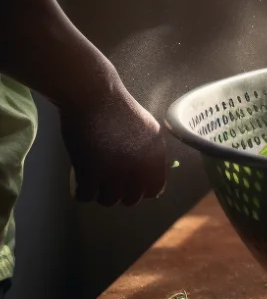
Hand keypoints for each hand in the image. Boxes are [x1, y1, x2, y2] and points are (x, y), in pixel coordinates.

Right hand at [61, 83, 166, 205]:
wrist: (95, 98)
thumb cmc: (119, 109)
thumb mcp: (147, 131)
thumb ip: (150, 154)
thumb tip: (149, 178)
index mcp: (155, 157)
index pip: (154, 190)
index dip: (140, 190)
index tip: (129, 185)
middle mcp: (139, 168)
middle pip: (131, 199)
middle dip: (120, 193)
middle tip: (108, 182)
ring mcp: (115, 172)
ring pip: (109, 201)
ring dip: (100, 194)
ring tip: (94, 181)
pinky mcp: (90, 172)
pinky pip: (86, 196)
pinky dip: (81, 193)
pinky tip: (80, 184)